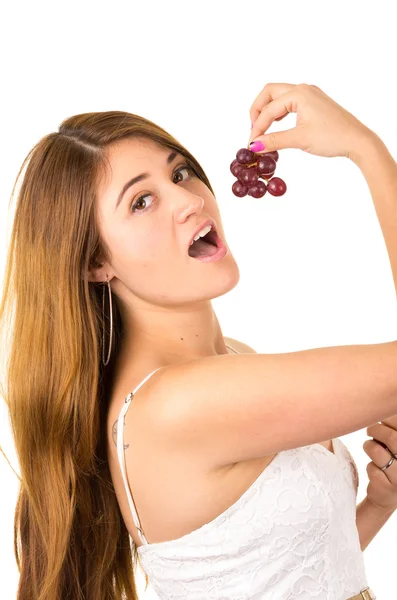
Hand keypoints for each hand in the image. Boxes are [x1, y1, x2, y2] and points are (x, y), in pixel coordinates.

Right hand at [247, 82, 373, 160]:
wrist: (358, 140)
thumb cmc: (333, 137)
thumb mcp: (299, 139)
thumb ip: (274, 141)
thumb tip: (254, 146)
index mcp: (299, 93)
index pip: (268, 110)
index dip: (257, 128)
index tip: (252, 145)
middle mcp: (303, 89)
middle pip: (269, 93)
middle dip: (258, 112)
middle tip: (253, 131)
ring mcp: (310, 95)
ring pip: (279, 97)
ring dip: (268, 112)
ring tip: (263, 131)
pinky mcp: (314, 103)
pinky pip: (290, 103)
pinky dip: (279, 113)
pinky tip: (277, 126)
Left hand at [363, 416, 396, 512]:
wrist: (388, 496)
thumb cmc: (393, 461)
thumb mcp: (395, 443)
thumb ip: (392, 427)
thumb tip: (380, 401)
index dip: (388, 419)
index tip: (380, 418)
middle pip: (392, 438)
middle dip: (376, 430)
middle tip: (370, 431)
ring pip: (378, 451)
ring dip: (369, 446)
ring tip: (370, 448)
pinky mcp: (388, 487)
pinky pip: (372, 468)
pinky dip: (370, 466)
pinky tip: (375, 470)